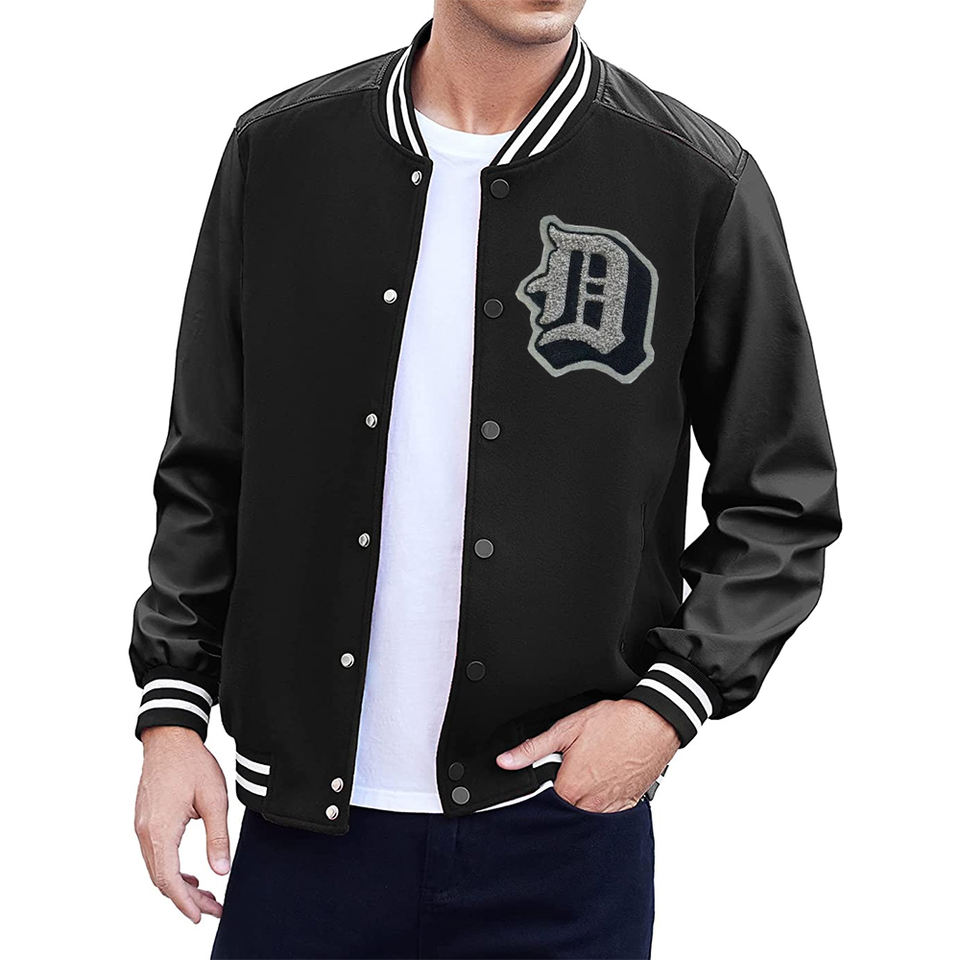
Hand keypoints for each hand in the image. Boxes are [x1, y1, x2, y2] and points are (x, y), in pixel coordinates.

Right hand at [135, 726, 229, 921]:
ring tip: (207, 895)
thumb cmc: (192, 763)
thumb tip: (222, 872)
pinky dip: (172, 870)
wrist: (169, 738)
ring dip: (179, 886)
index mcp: (161, 829)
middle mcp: (145, 832)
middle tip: (213, 909)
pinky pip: (155, 856)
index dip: (184, 902)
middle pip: (162, 879)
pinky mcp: (145, 821)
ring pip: (157, 869)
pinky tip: (191, 874)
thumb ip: (218, 837)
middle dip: (187, 899)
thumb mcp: (214, 799)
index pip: (168, 879)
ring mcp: (142, 827)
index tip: (200, 917)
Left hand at [497, 699, 678, 811]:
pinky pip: (608, 813)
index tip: (544, 780)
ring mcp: (611, 807)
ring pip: (586, 815)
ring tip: (586, 775)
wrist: (654, 723)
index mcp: (571, 787)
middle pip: (565, 812)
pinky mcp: (628, 804)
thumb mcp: (566, 729)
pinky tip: (602, 782)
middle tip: (567, 773)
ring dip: (581, 801)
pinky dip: (601, 803)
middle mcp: (591, 803)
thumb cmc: (614, 723)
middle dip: (561, 798)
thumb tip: (505, 762)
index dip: (540, 793)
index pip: (544, 805)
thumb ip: (532, 748)